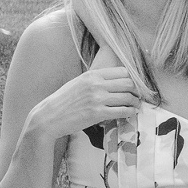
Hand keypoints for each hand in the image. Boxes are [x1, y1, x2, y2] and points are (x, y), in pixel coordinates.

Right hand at [26, 65, 143, 144]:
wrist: (49, 116)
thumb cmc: (63, 101)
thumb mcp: (78, 82)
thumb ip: (95, 80)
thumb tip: (113, 81)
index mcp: (92, 74)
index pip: (122, 71)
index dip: (131, 78)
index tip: (133, 86)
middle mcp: (96, 84)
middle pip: (128, 83)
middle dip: (136, 90)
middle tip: (138, 96)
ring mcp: (98, 99)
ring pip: (128, 97)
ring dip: (135, 102)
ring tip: (136, 105)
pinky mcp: (98, 114)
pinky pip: (122, 111)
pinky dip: (129, 112)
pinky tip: (130, 113)